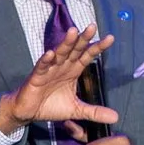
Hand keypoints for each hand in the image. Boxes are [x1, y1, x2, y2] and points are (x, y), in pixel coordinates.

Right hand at [0, 26, 119, 131]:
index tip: (110, 38)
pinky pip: (42, 66)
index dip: (98, 47)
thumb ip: (94, 112)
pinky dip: (45, 60)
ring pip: (59, 53)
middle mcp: (62, 67)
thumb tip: (115, 117)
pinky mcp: (36, 77)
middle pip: (75, 50)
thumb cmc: (51, 106)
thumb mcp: (76, 110)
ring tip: (73, 32)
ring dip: (66, 43)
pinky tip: (50, 54)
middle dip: (83, 39)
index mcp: (73, 71)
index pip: (87, 56)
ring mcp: (49, 70)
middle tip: (92, 27)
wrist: (29, 112)